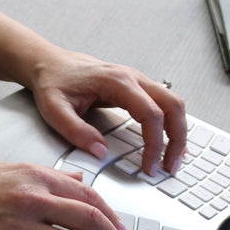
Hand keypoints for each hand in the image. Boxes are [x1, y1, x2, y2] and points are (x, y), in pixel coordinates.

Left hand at [26, 49, 187, 174]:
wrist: (51, 63)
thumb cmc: (54, 82)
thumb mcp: (55, 110)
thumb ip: (76, 131)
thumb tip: (100, 152)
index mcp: (117, 82)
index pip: (150, 114)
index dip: (154, 143)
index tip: (149, 166)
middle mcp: (133, 78)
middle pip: (173, 106)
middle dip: (177, 139)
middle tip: (170, 166)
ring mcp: (138, 81)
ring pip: (174, 104)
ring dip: (178, 132)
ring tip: (172, 159)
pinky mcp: (136, 88)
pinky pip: (164, 104)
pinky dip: (172, 124)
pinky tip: (168, 143)